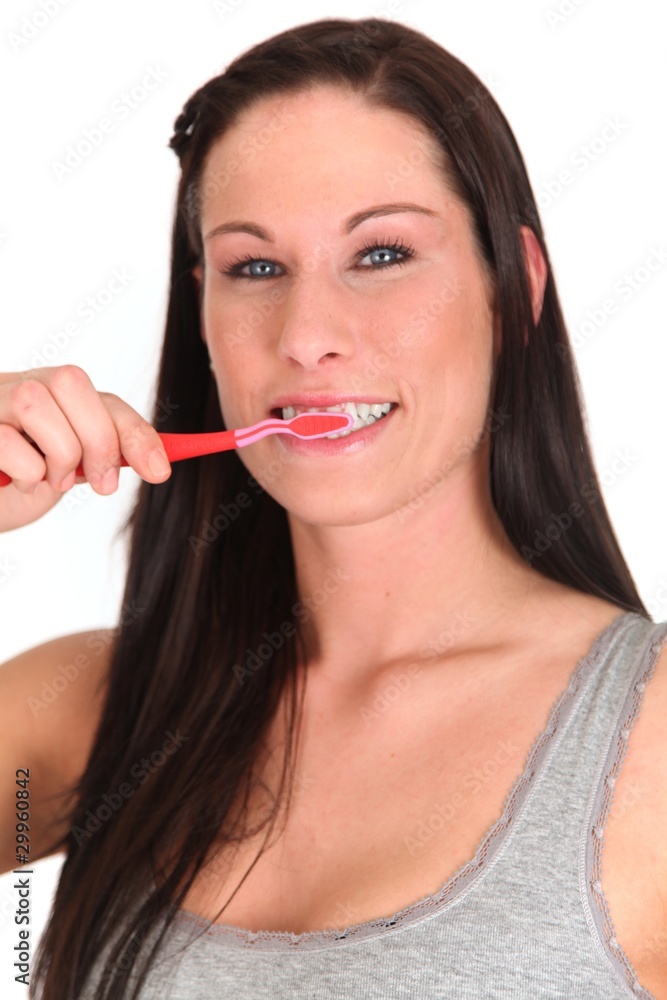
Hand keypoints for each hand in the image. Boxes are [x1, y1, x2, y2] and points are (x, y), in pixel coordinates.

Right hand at [0, 366, 170, 531]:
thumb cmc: (28, 475)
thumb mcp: (76, 462)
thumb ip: (111, 453)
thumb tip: (157, 464)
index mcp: (53, 390)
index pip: (106, 399)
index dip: (135, 433)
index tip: (158, 471)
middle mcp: (19, 383)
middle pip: (71, 382)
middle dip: (98, 440)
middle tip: (102, 483)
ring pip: (33, 402)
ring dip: (58, 454)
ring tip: (53, 479)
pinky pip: (6, 442)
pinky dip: (26, 472)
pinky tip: (19, 481)